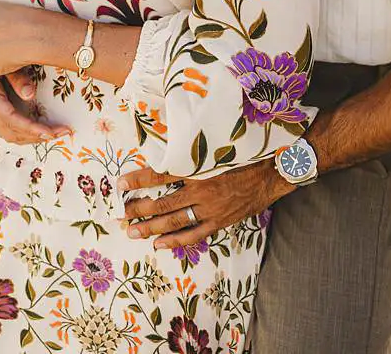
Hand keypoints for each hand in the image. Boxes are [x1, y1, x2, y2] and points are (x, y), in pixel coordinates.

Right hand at [0, 71, 70, 143]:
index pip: (10, 119)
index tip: (52, 133)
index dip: (31, 129)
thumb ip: (16, 76)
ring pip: (9, 134)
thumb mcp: (5, 59)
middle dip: (37, 136)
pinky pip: (8, 127)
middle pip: (11, 132)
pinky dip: (26, 132)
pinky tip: (40, 128)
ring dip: (32, 137)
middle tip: (62, 132)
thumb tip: (30, 95)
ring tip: (55, 133)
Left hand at [119, 158, 289, 250]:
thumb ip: (190, 150)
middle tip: (120, 214)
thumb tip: (165, 149)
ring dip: (152, 227)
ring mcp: (211, 209)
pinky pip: (195, 234)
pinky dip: (177, 241)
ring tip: (132, 231)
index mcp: (199, 169)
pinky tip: (160, 244)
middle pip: (164, 202)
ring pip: (176, 221)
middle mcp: (202, 191)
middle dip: (139, 209)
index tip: (120, 184)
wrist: (271, 173)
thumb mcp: (214, 147)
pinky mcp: (220, 221)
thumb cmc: (241, 155)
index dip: (139, 180)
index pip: (161, 175)